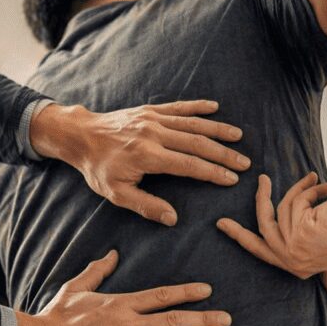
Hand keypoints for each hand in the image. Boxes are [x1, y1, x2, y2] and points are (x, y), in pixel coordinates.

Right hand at [9, 250, 230, 325]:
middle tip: (227, 320)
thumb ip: (96, 271)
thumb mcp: (75, 288)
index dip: (187, 293)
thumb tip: (112, 254)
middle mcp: (128, 325)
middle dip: (204, 320)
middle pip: (174, 320)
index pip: (161, 296)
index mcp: (120, 303)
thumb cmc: (55, 317)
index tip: (207, 291)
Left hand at [30, 100, 248, 225]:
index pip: (189, 165)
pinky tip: (214, 107)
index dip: (213, 172)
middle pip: (197, 143)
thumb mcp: (116, 193)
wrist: (81, 136)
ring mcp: (152, 119)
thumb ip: (146, 205)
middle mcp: (154, 134)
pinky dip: (197, 107)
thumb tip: (173, 218)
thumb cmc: (98, 168)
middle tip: (245, 163)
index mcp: (148, 156)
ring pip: (192, 124)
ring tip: (238, 137)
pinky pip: (178, 107)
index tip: (232, 179)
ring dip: (217, 130)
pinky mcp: (150, 110)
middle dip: (223, 154)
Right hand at [216, 172, 326, 294]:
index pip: (262, 252)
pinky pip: (293, 202)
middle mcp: (293, 262)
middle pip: (259, 230)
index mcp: (300, 268)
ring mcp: (293, 249)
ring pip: (281, 208)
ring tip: (320, 183)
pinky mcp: (297, 234)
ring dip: (301, 190)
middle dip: (247, 211)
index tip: (223, 225)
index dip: (242, 237)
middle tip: (241, 196)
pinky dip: (310, 189)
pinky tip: (326, 188)